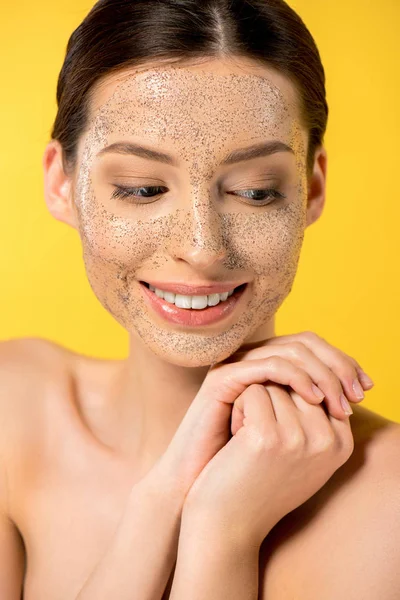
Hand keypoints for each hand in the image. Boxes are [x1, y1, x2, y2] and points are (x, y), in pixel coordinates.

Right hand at [149, 331, 371, 501]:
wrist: (206, 491)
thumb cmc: (248, 469)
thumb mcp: (290, 436)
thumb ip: (312, 412)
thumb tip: (350, 399)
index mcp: (265, 369)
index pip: (311, 347)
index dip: (342, 362)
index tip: (365, 389)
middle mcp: (249, 360)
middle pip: (304, 342)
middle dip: (338, 365)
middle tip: (357, 394)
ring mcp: (234, 367)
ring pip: (290, 350)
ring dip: (323, 374)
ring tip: (339, 403)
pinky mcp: (222, 379)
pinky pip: (268, 366)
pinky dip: (297, 378)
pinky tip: (315, 399)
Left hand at [182, 383, 353, 546]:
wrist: (228, 521)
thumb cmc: (261, 481)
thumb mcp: (301, 451)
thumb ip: (314, 416)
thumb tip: (309, 365)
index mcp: (342, 443)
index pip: (318, 385)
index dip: (287, 396)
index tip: (272, 430)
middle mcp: (327, 441)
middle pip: (297, 379)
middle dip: (270, 396)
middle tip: (257, 437)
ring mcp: (299, 438)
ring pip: (274, 381)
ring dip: (253, 403)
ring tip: (248, 441)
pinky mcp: (268, 436)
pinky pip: (253, 392)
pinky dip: (239, 409)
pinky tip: (236, 442)